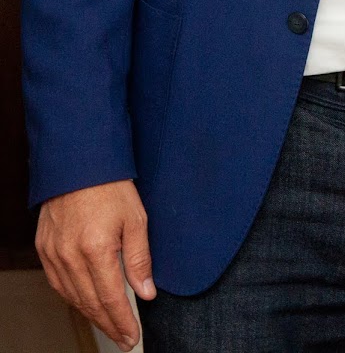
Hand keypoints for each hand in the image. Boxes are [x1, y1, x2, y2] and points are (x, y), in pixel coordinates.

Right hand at [36, 180, 155, 351]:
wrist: (78, 161)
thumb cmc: (110, 185)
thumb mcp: (136, 218)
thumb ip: (140, 258)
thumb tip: (146, 292)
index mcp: (96, 248)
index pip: (110, 298)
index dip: (122, 321)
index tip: (132, 336)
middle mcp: (70, 255)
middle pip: (90, 303)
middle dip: (109, 324)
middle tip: (124, 338)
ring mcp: (54, 253)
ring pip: (72, 297)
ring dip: (91, 315)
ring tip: (109, 325)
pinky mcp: (44, 248)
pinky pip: (58, 283)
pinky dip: (73, 298)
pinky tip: (86, 302)